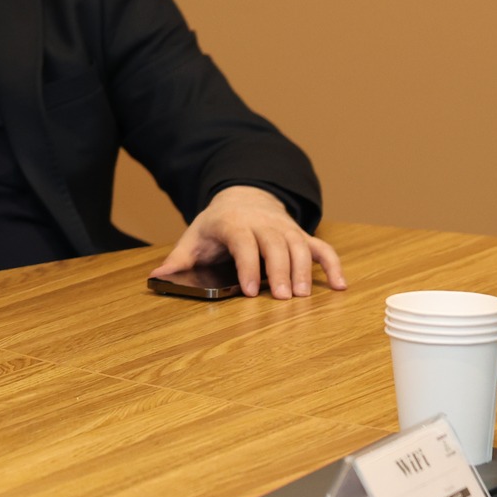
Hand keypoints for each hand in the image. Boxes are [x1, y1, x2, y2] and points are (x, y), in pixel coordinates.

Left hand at [150, 185, 347, 299]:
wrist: (243, 197)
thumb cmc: (216, 225)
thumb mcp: (193, 238)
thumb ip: (178, 260)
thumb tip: (155, 278)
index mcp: (233, 223)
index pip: (243, 242)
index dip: (247, 266)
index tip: (249, 291)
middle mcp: (262, 223)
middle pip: (275, 244)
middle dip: (279, 271)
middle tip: (282, 299)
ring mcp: (285, 228)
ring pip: (299, 246)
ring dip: (303, 271)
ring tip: (303, 297)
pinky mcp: (300, 234)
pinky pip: (321, 247)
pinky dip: (333, 265)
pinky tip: (341, 286)